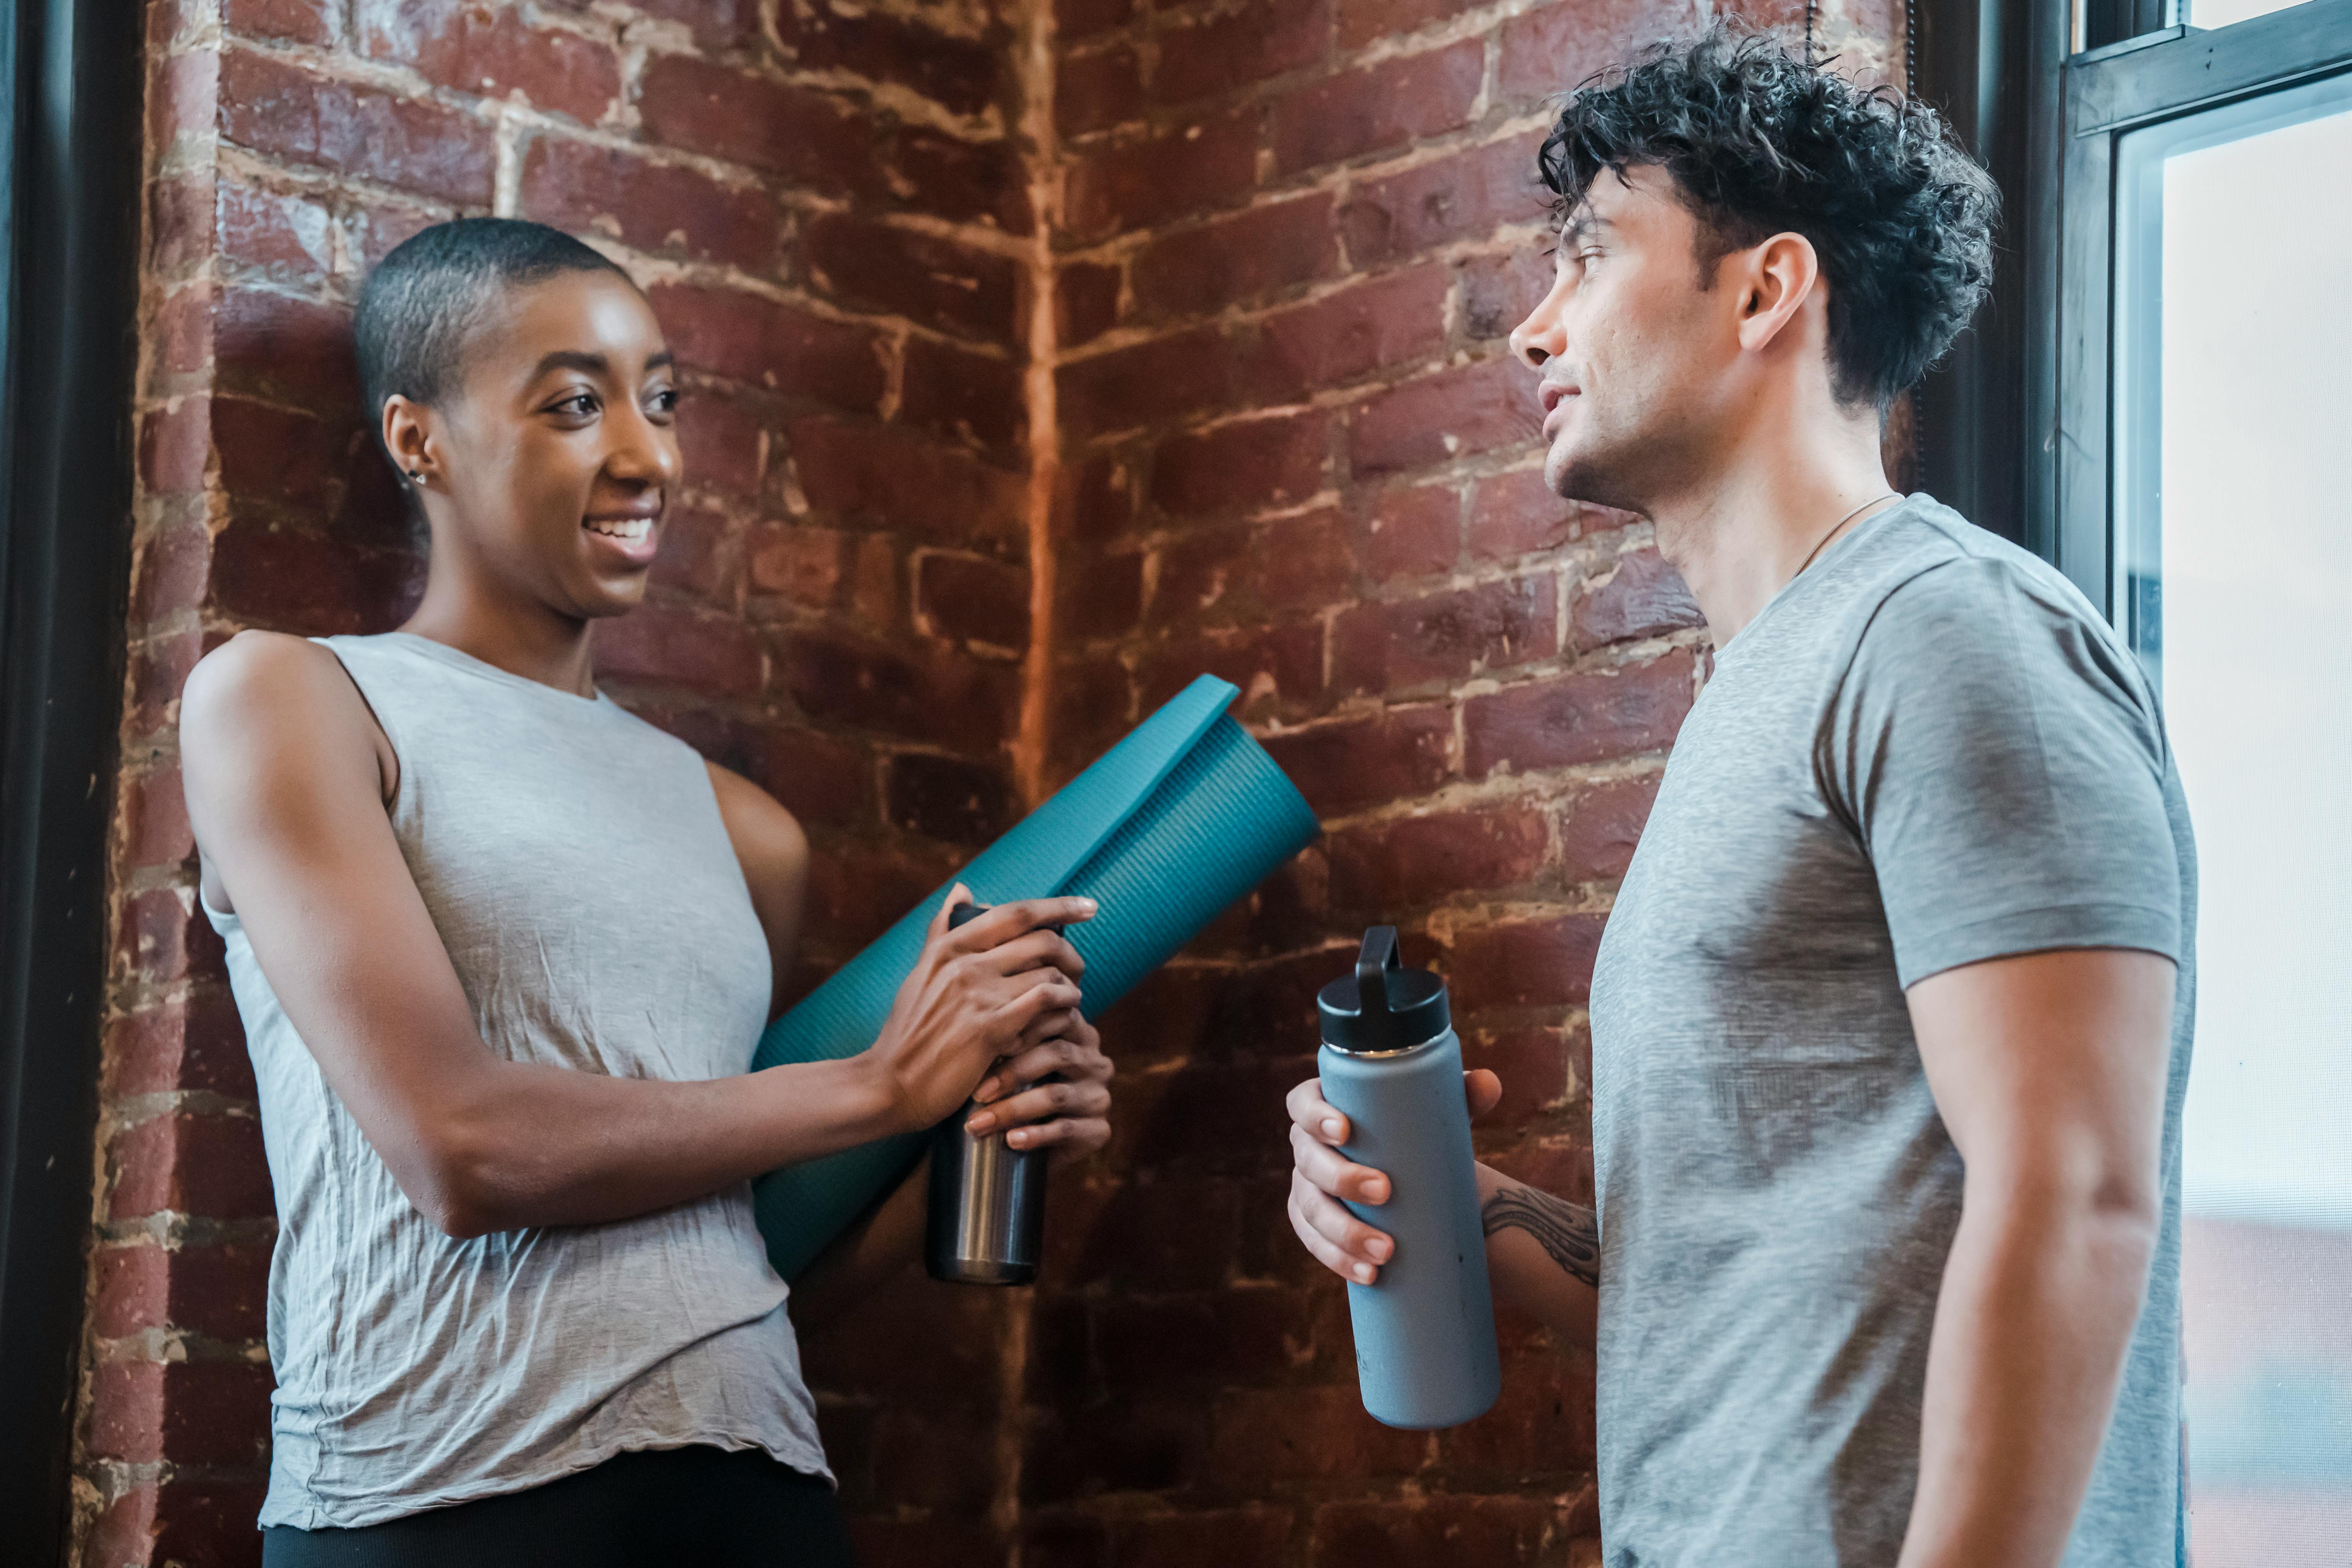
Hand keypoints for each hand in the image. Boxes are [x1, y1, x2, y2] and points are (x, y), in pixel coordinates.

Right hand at [869, 885, 1095, 1134]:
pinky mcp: (990, 1029)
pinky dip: (1064, 1009)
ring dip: (1070, 988)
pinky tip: (1064, 1019)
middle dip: (1071, 955)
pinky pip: (1046, 1005)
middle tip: (1077, 971)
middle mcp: (965, 963)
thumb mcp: (920, 973)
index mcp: (950, 946)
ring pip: (1050, 975)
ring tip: (1070, 1002)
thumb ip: (943, 930)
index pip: (1016, 913)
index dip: (1059, 906)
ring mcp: (978, 995)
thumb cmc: (907, 1031)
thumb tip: (963, 889)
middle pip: (1042, 941)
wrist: (889, 1084)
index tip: (1088, 907)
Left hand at [961, 1013, 1113, 1165]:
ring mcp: (1100, 1097)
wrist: (1030, 1153)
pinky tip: (1011, 1140)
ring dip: (1013, 1109)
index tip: (984, 1042)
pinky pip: (1066, 1130)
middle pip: (1058, 1055)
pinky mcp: (1099, 1131)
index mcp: (1080, 1035)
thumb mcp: (1015, 1061)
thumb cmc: (1016, 1094)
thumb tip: (971, 1012)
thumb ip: (1009, 1036)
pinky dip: (1035, 1135)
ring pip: (1056, 1095)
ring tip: (978, 1123)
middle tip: (977, 1091)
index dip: (1022, 1028)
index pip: (1058, 1018)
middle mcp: (1096, 1062)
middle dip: (1012, 1071)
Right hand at [1285, 1068, 1501, 1283]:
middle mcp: (1307, 1147)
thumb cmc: (1419, 1135)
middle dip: (1341, 1178)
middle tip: (1384, 1191)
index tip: (1346, 1130)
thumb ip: (1465, 1093)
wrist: (1415, 1180)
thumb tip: (1487, 1083)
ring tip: (1385, 1250)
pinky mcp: (1313, 1225)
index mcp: (1325, 1109)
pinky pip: (1315, 1243)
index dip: (1314, 1115)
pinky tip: (1369, 1275)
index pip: (1302, 1103)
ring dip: (1343, 1232)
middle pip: (1308, 1160)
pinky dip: (1339, 1260)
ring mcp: (1306, 1188)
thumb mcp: (1440, 1113)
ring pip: (1310, 1208)